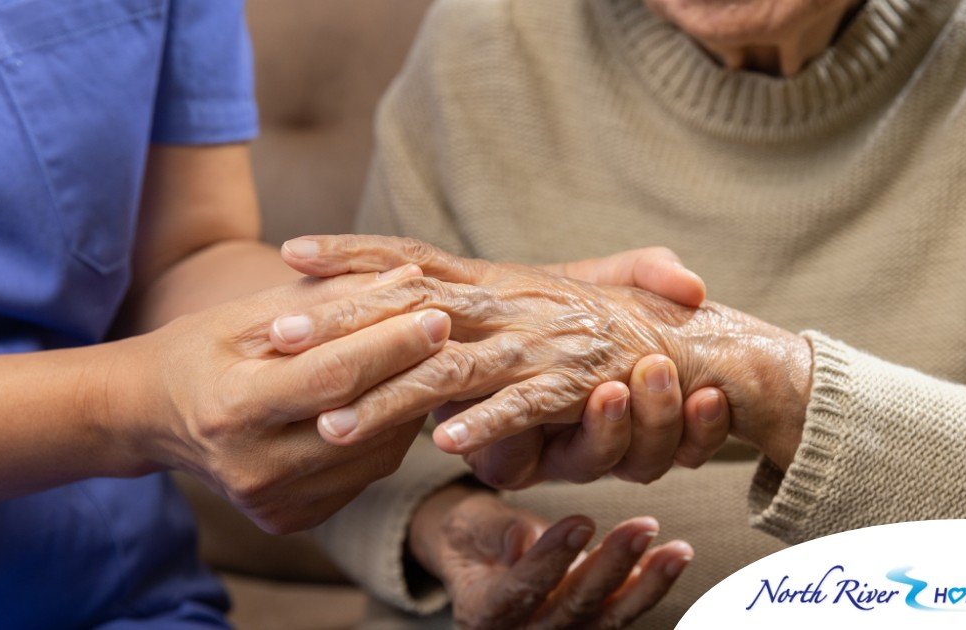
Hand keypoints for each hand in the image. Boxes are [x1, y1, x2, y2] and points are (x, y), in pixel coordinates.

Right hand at [107, 265, 448, 533]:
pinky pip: (364, 475)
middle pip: (361, 419)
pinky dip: (388, 435)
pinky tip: (395, 399)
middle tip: (453, 332)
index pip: (332, 377)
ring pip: (375, 454)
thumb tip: (408, 278)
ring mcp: (274, 502)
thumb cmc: (202, 350)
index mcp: (232, 410)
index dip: (391, 345)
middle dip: (413, 371)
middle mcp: (253, 469)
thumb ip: (330, 299)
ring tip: (427, 361)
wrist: (153, 417)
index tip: (437, 312)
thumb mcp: (251, 313)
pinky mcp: (291, 519)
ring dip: (409, 405)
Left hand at [278, 235, 811, 469]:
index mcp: (492, 282)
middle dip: (343, 321)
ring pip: (451, 369)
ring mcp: (538, 344)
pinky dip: (490, 424)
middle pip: (411, 309)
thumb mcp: (528, 299)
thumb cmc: (598, 325)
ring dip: (390, 395)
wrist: (687, 344)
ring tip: (333, 421)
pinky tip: (446, 444)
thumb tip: (402, 288)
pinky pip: (525, 406)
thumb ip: (474, 296)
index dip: (353, 253)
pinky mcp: (575, 385)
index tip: (291, 251)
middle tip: (278, 334)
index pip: (411, 259)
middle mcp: (508, 305)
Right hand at [409, 485, 691, 628]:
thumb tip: (524, 538)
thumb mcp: (468, 525)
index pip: (521, 590)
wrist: (480, 560)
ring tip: (676, 550)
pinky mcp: (586, 628)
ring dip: (646, 584)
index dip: (551, 558)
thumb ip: (495, 533)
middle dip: (611, 566)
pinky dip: (647, 588)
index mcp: (483, 611)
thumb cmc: (472, 537)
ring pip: (607, 617)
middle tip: (643, 527)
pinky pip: (619, 614)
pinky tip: (670, 561)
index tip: (582, 520)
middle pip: (572, 607)